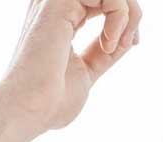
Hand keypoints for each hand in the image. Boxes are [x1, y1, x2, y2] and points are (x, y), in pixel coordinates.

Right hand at [0, 0, 141, 131]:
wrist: (31, 110)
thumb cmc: (51, 101)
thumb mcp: (88, 71)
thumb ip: (104, 52)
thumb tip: (128, 38)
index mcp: (60, 17)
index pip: (101, 0)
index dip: (124, 15)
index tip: (131, 43)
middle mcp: (55, 4)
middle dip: (130, 11)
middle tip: (129, 42)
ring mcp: (55, 1)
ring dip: (127, 13)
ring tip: (118, 44)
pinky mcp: (58, 1)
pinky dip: (119, 15)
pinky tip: (108, 42)